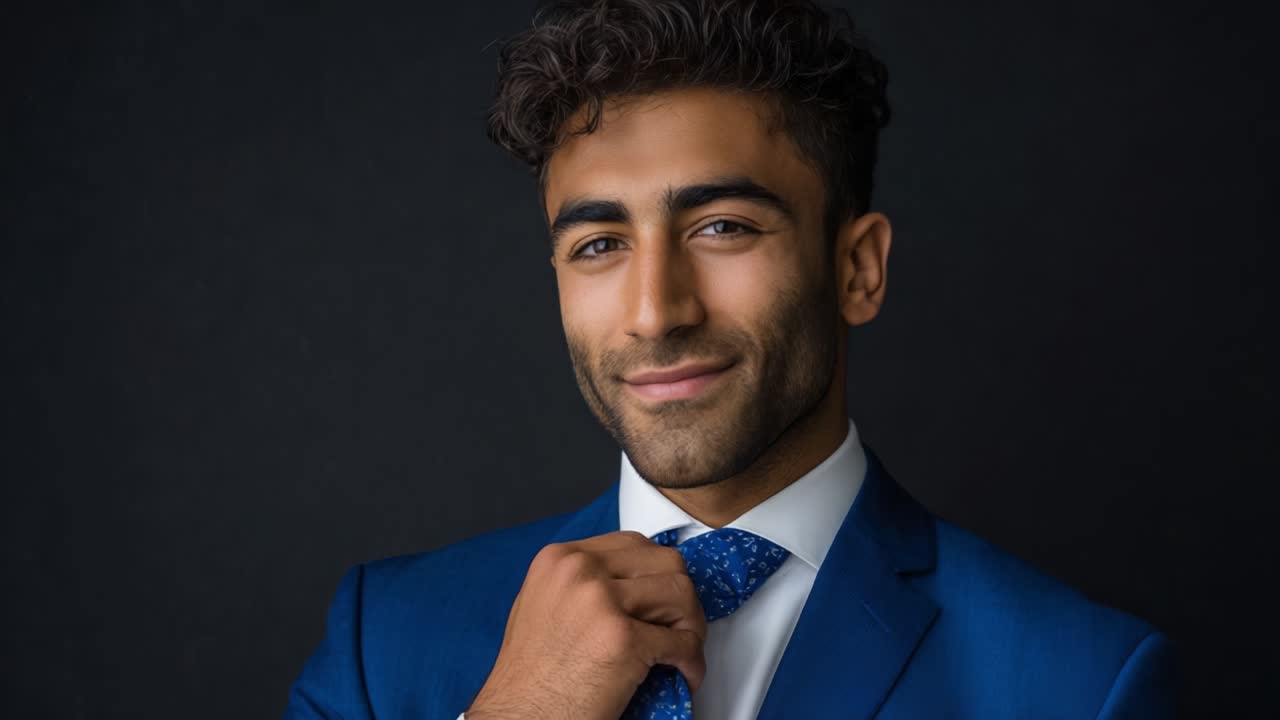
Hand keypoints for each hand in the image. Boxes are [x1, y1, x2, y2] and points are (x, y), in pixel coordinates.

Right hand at [465, 530, 706, 719]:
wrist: (519, 717)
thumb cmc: (529, 676)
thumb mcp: (545, 604)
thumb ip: (582, 583)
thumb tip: (631, 583)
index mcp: (559, 559)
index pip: (634, 544)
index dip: (657, 574)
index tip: (661, 598)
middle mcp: (579, 571)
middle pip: (665, 563)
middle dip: (680, 597)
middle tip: (678, 626)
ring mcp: (600, 601)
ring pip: (680, 594)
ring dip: (691, 626)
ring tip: (681, 650)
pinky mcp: (622, 639)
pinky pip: (682, 642)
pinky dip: (692, 661)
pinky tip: (682, 674)